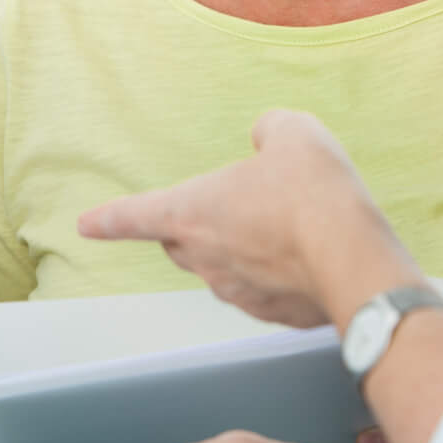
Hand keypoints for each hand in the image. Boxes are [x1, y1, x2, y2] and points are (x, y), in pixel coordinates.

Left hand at [77, 110, 415, 326]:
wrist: (355, 261)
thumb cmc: (315, 195)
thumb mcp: (293, 133)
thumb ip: (270, 129)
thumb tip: (268, 136)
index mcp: (192, 210)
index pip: (135, 215)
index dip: (109, 219)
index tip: (87, 225)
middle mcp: (205, 257)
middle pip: (179, 244)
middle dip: (190, 228)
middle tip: (226, 208)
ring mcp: (237, 291)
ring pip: (221, 269)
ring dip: (239, 250)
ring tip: (281, 227)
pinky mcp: (272, 313)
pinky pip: (262, 290)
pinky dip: (275, 275)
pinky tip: (306, 257)